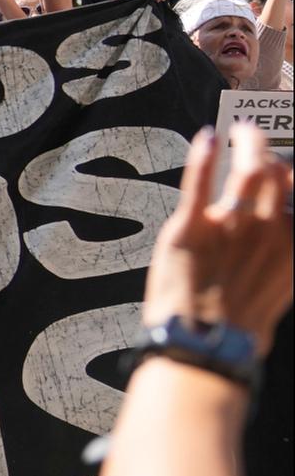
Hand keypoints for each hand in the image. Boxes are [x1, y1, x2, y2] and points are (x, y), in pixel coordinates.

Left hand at [143, 125, 293, 353]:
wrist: (206, 344)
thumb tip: (288, 221)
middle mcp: (268, 229)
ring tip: (239, 132)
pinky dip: (203, 157)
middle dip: (267, 150)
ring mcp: (231, 227)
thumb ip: (288, 247)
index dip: (293, 173)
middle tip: (255, 136)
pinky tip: (207, 138)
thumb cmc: (242, 318)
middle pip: (276, 172)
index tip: (286, 164)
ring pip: (246, 171)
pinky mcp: (191, 229)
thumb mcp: (282, 281)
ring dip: (245, 145)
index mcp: (293, 241)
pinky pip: (199, 183)